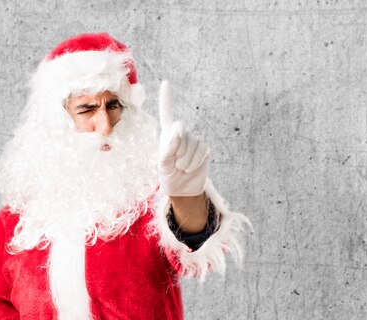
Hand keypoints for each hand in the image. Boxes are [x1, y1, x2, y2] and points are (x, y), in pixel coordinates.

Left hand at [158, 80, 209, 196]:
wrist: (183, 189)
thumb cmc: (168, 176)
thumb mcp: (162, 164)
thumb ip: (167, 148)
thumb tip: (177, 132)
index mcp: (167, 133)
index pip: (167, 113)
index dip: (167, 99)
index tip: (166, 82)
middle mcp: (181, 133)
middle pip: (180, 129)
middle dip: (177, 147)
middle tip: (174, 162)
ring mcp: (194, 141)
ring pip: (191, 144)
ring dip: (185, 160)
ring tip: (181, 168)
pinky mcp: (204, 149)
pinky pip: (200, 152)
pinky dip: (194, 162)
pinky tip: (190, 168)